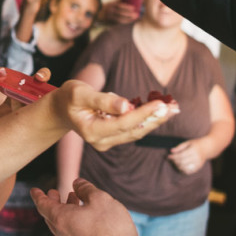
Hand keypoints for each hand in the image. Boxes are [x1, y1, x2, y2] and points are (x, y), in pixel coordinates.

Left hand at [31, 178, 139, 235]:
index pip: (43, 205)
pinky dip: (72, 219)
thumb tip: (77, 183)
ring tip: (73, 197)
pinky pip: (70, 231)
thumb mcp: (99, 198)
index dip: (38, 196)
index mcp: (61, 219)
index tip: (33, 190)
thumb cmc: (110, 225)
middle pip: (51, 215)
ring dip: (64, 209)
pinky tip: (85, 213)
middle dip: (51, 202)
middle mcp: (63, 233)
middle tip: (53, 191)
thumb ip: (85, 188)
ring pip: (61, 224)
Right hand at [58, 82, 178, 151]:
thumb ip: (103, 101)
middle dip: (155, 119)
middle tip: (174, 107)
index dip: (144, 114)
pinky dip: (148, 120)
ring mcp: (108, 142)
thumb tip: (127, 105)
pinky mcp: (113, 138)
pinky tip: (161, 111)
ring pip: (137, 132)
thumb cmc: (69, 97)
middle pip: (134, 131)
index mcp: (92, 131)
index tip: (161, 104)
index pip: (124, 123)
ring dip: (156, 120)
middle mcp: (101, 142)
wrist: (61, 109)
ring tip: (173, 108)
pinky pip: (133, 129)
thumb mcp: (81, 93)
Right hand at [100, 0, 138, 23]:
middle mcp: (110, 11)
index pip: (120, 6)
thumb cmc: (110, 6)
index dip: (127, 7)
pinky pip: (118, 24)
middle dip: (129, 14)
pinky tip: (130, 23)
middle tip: (136, 14)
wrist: (99, 13)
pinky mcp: (110, 22)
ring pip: (120, 19)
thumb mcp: (113, 2)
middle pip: (120, 13)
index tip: (134, 8)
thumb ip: (120, 1)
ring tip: (135, 19)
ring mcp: (109, 17)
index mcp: (111, 4)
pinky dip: (125, 23)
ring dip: (128, 19)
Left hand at [168, 138, 205, 174]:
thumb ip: (179, 147)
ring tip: (175, 162)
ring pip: (185, 168)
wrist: (207, 148)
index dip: (174, 157)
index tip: (168, 156)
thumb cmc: (196, 144)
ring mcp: (198, 164)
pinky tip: (180, 166)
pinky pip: (189, 171)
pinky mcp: (198, 167)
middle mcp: (196, 158)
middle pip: (182, 162)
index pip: (181, 155)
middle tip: (171, 159)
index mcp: (193, 150)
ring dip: (178, 166)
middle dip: (175, 161)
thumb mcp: (188, 142)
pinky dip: (183, 170)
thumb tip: (171, 151)